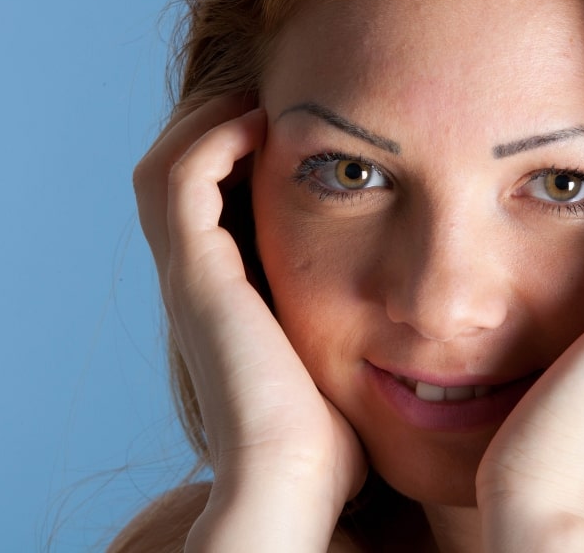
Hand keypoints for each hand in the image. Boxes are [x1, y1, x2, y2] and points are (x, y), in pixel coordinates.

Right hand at [133, 97, 366, 549]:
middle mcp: (197, 284)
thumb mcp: (343, 369)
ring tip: (268, 102)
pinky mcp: (195, 274)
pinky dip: (215, 140)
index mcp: (226, 303)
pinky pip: (182, 179)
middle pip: (181, 180)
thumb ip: (358, 334)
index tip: (301, 134)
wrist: (297, 481)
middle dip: (223, 134)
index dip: (244, 163)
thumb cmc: (331, 440)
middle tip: (276, 104)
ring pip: (167, 168)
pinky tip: (270, 124)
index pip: (214, 207)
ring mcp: (189, 278)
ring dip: (213, 125)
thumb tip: (416, 321)